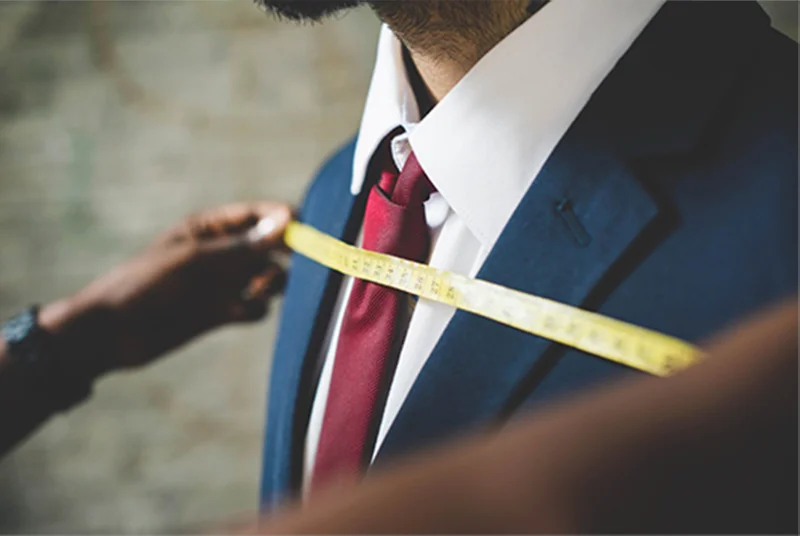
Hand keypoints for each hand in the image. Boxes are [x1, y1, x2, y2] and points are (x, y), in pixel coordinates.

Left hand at [40, 202, 291, 374]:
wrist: (112, 333)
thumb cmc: (146, 284)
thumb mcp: (195, 260)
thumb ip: (243, 246)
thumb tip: (287, 221)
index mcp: (211, 228)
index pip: (260, 215)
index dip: (284, 219)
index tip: (304, 231)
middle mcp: (223, 252)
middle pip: (271, 247)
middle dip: (285, 254)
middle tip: (295, 265)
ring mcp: (224, 283)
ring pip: (269, 277)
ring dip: (273, 283)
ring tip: (258, 289)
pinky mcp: (223, 312)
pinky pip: (256, 307)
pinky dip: (256, 308)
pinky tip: (240, 311)